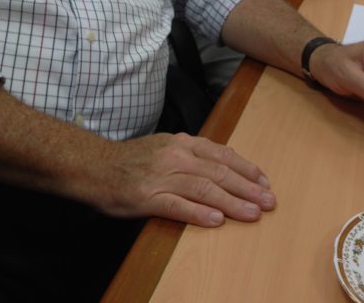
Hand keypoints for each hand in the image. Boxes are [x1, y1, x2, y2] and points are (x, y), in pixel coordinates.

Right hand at [97, 132, 275, 226]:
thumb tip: (221, 167)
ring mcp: (162, 176)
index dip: (246, 168)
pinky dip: (199, 213)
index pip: (222, 154)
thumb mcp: (165, 147)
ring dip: (233, 202)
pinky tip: (216, 220)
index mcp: (183, 143)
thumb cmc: (131, 160)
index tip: (264, 182)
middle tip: (269, 201)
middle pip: (220, 172)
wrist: (94, 166)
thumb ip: (191, 155)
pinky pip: (178, 205)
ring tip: (253, 213)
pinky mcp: (148, 197)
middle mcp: (176, 156)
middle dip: (248, 188)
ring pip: (205, 188)